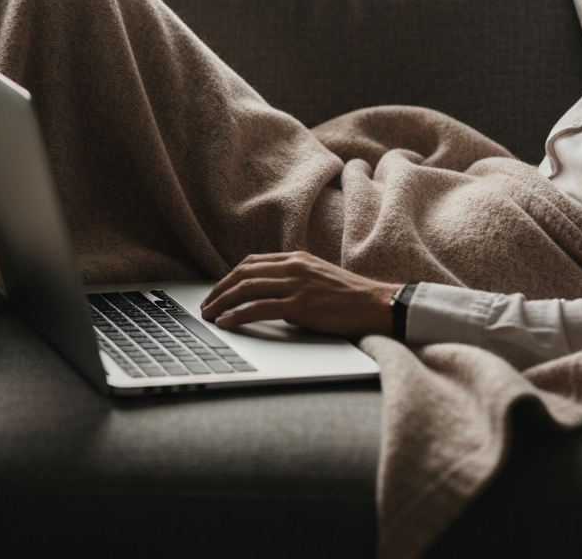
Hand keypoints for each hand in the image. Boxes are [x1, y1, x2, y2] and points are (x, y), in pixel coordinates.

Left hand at [200, 251, 399, 338]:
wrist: (376, 303)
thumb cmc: (350, 297)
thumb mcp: (318, 279)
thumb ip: (294, 282)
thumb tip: (271, 299)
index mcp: (297, 258)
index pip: (252, 262)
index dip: (229, 277)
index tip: (217, 291)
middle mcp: (293, 266)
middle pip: (244, 273)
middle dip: (219, 290)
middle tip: (205, 305)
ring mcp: (296, 284)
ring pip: (247, 288)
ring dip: (222, 302)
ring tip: (209, 314)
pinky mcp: (300, 305)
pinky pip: (259, 308)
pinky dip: (238, 315)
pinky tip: (226, 323)